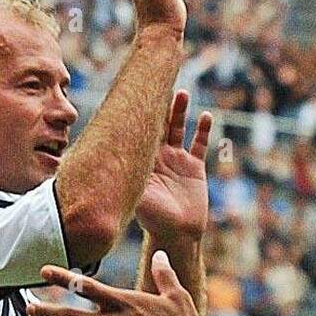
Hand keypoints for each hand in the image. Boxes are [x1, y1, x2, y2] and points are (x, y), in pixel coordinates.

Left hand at [136, 90, 212, 240]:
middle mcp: (158, 156)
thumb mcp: (137, 197)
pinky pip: (199, 144)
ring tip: (181, 93)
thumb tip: (109, 168)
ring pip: (178, 129)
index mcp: (142, 160)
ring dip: (180, 111)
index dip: (139, 112)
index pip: (139, 130)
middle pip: (158, 123)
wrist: (177, 234)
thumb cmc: (153, 218)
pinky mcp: (195, 168)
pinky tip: (205, 115)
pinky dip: (203, 130)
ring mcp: (177, 160)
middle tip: (159, 81)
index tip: (137, 91)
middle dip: (159, 104)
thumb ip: (128, 181)